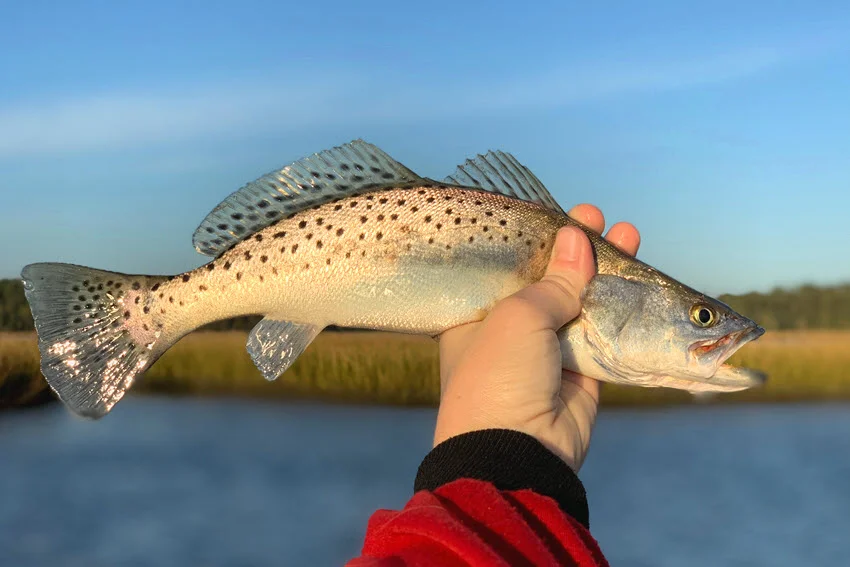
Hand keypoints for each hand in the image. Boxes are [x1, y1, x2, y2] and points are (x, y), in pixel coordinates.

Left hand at [435, 205, 640, 470]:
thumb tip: (579, 239)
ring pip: (584, 304)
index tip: (572, 218)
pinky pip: (607, 334)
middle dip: (582, 252)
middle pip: (554, 281)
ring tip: (630, 235)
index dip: (545, 241)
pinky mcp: (582, 371)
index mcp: (481, 312)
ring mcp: (549, 351)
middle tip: (604, 221)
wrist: (515, 452)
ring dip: (607, 275)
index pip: (516, 266)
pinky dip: (625, 311)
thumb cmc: (498, 375)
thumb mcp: (518, 316)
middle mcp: (513, 329)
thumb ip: (553, 281)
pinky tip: (640, 282)